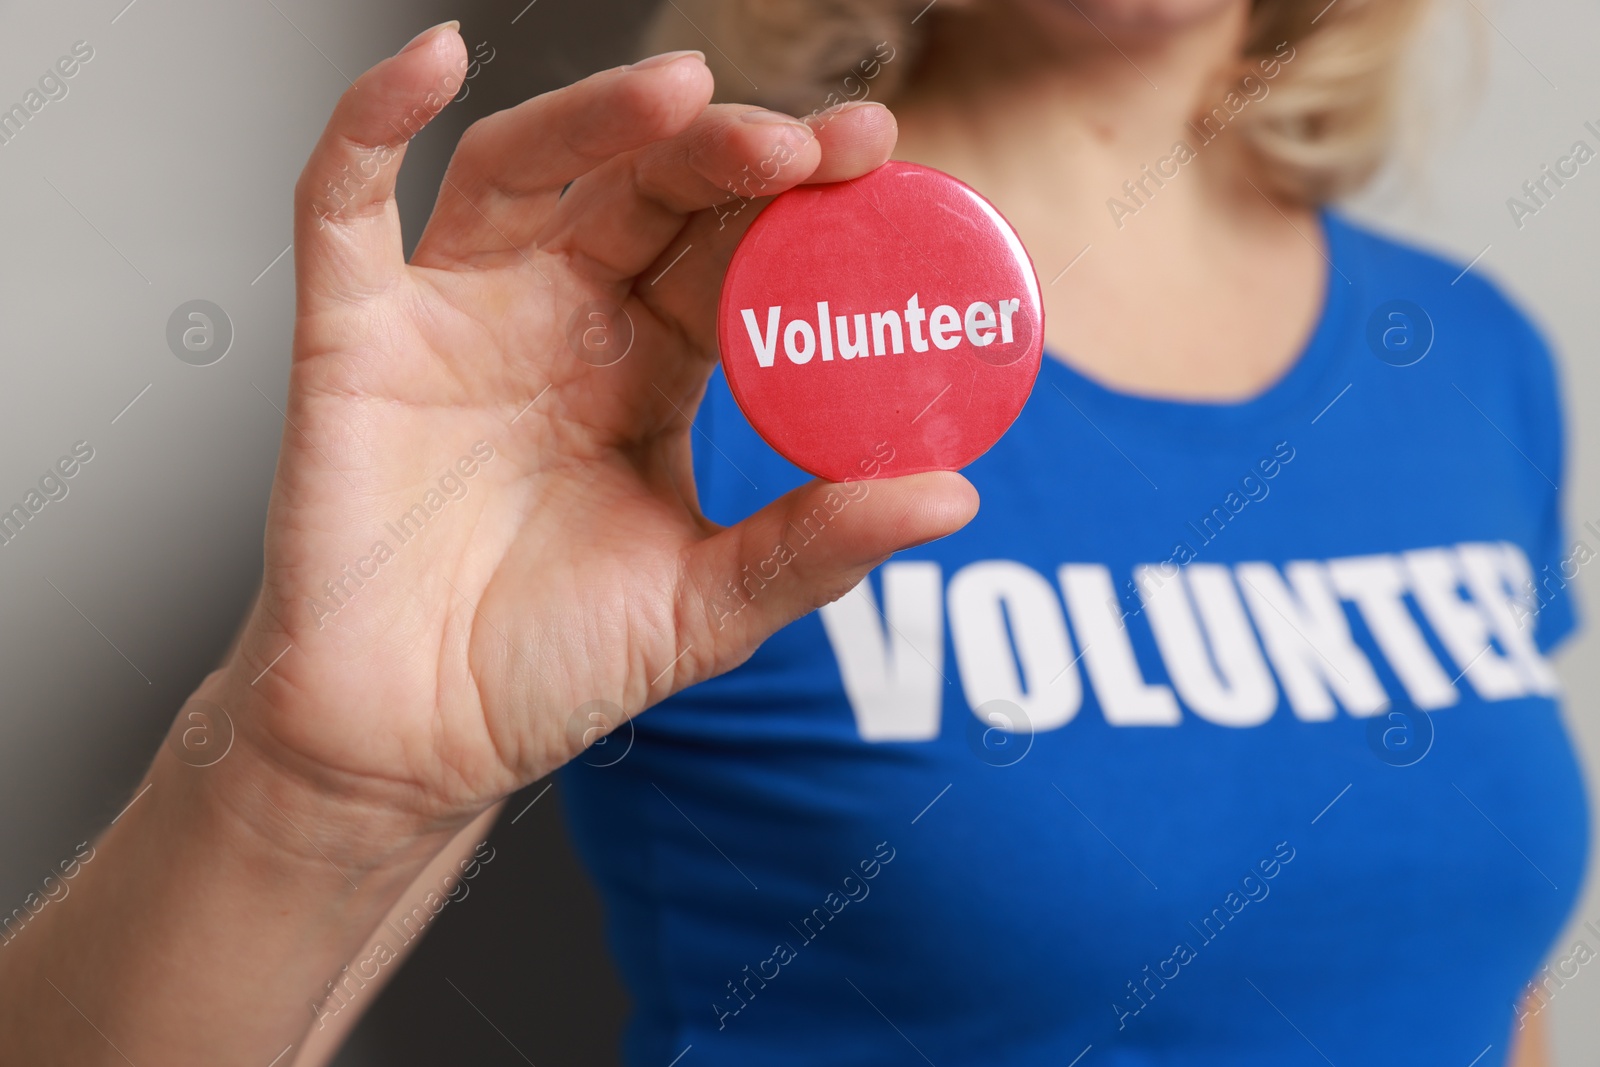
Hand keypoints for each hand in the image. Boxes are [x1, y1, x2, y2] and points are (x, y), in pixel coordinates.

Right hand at [215, 25, 977, 844]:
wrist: (414, 744)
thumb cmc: (548, 669)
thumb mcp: (708, 605)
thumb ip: (817, 544)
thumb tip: (955, 496)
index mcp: (652, 369)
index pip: (734, 250)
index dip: (802, 200)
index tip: (881, 157)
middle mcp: (561, 319)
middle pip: (647, 191)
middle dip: (729, 151)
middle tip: (810, 139)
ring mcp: (458, 317)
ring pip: (525, 169)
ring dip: (600, 119)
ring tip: (685, 94)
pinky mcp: (354, 337)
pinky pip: (344, 207)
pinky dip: (372, 124)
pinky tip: (430, 62)